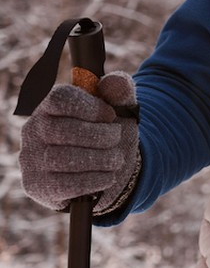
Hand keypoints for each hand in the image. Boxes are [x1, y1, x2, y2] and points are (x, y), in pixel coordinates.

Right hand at [19, 71, 140, 214]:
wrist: (105, 169)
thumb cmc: (107, 133)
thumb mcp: (120, 109)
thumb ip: (120, 91)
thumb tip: (114, 82)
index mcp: (50, 106)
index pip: (59, 98)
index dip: (89, 107)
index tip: (110, 115)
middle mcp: (33, 130)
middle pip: (61, 130)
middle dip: (99, 135)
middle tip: (116, 138)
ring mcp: (31, 158)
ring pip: (62, 158)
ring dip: (100, 159)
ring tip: (116, 159)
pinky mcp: (36, 185)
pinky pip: (63, 184)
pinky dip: (94, 180)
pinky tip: (108, 176)